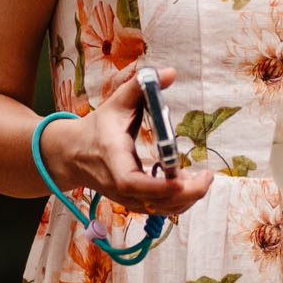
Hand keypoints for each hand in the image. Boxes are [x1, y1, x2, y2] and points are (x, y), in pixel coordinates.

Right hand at [41, 66, 215, 218]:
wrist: (74, 155)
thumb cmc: (99, 127)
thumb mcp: (117, 102)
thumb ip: (142, 86)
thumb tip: (171, 73)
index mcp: (112, 158)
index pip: (131, 182)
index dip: (157, 186)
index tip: (181, 179)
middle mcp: (119, 185)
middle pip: (153, 201)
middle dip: (186, 194)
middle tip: (208, 177)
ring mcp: (126, 198)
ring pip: (160, 209)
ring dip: (186, 198)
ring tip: (202, 178)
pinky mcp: (134, 203)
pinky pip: (160, 209)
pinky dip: (179, 200)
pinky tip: (188, 181)